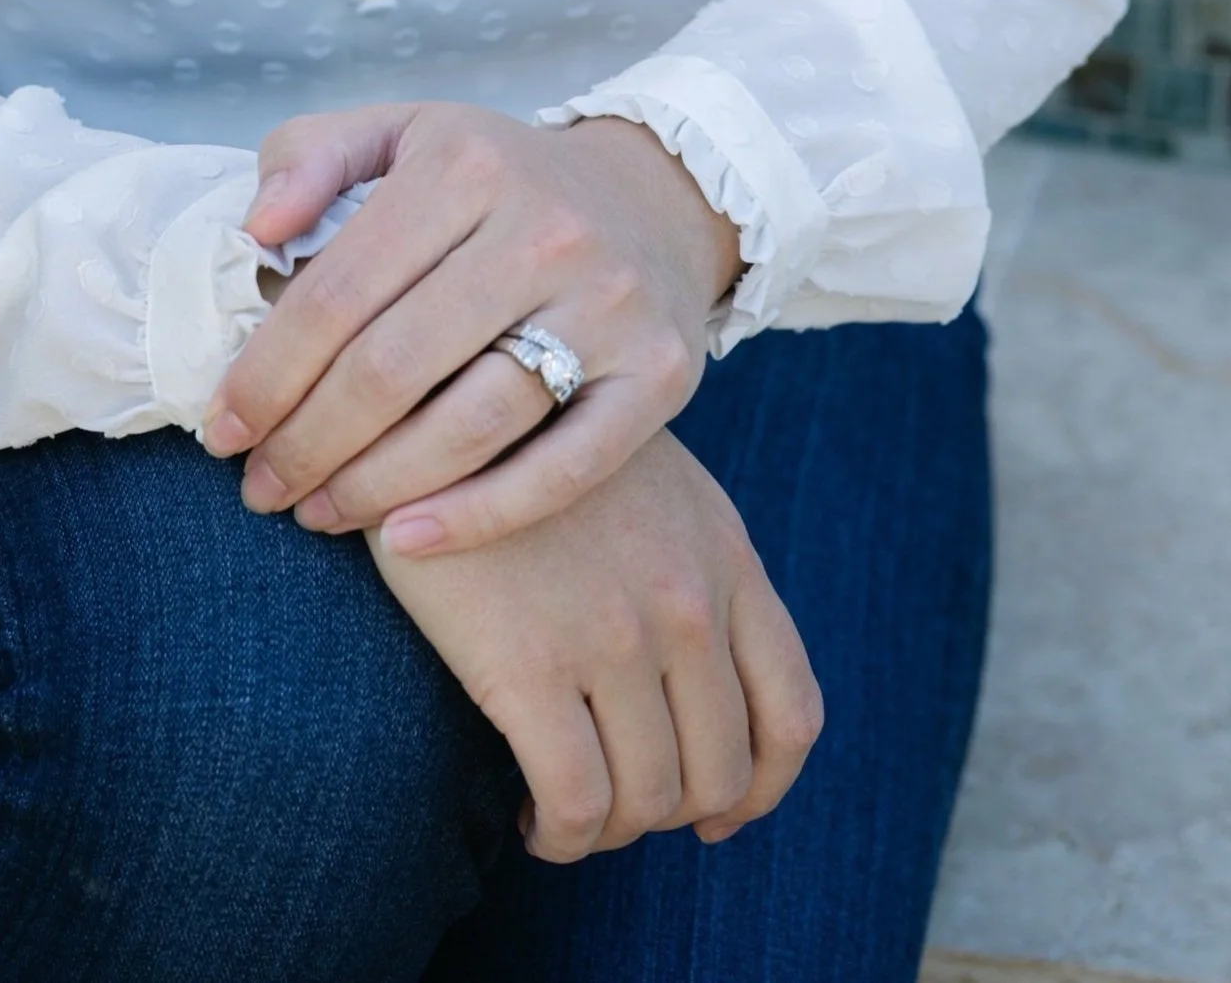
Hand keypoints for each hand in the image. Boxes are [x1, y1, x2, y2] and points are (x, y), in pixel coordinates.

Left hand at [205, 102, 740, 552]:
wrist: (653, 196)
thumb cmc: (495, 178)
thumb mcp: (403, 132)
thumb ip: (312, 155)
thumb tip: (257, 229)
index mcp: (464, 165)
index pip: (339, 289)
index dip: (267, 371)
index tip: (222, 428)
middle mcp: (544, 229)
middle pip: (394, 366)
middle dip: (307, 441)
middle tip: (260, 488)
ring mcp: (609, 305)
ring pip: (471, 424)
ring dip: (374, 487)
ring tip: (317, 513)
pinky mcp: (659, 376)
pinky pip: (562, 470)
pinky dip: (478, 517)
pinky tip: (403, 541)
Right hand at [368, 430, 821, 860]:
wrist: (438, 394)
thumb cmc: (535, 442)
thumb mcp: (650, 480)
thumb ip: (692, 565)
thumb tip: (700, 680)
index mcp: (725, 556)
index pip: (792, 713)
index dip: (761, 789)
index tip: (716, 814)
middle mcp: (686, 602)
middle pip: (718, 772)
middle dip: (668, 813)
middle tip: (614, 802)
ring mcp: (613, 635)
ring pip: (647, 800)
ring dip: (608, 830)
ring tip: (565, 814)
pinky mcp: (529, 663)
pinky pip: (575, 802)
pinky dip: (561, 836)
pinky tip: (532, 820)